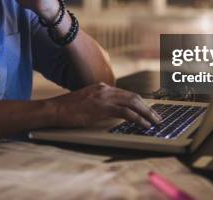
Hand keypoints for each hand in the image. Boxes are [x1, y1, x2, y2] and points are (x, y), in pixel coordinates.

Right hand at [46, 83, 161, 128]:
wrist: (54, 109)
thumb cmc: (67, 109)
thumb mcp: (85, 101)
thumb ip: (98, 103)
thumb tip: (110, 111)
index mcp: (102, 87)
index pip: (126, 94)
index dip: (140, 102)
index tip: (148, 111)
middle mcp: (105, 89)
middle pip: (133, 97)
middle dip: (147, 108)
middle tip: (157, 117)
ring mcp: (104, 97)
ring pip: (133, 103)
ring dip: (147, 113)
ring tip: (156, 122)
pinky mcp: (102, 107)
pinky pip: (126, 112)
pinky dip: (138, 118)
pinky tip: (144, 125)